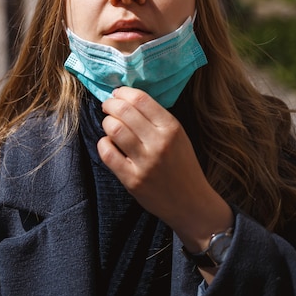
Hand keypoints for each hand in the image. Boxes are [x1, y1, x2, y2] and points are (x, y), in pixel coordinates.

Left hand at [99, 86, 232, 251]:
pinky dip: (103, 144)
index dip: (123, 92)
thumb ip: (156, 118)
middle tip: (108, 106)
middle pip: (124, 111)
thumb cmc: (182, 165)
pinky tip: (109, 144)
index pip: (141, 99)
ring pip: (114, 129)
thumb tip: (126, 98)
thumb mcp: (178, 135)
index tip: (117, 93)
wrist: (191, 203)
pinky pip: (108, 153)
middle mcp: (159, 143)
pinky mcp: (132, 180)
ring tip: (110, 125)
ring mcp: (145, 162)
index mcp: (172, 128)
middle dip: (110, 104)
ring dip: (107, 123)